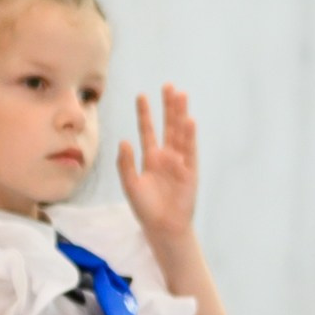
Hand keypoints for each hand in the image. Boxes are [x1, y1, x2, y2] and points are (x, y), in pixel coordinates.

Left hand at [117, 84, 198, 240]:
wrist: (163, 227)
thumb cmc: (146, 209)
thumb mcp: (130, 185)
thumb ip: (125, 164)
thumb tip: (124, 141)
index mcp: (151, 159)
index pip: (148, 131)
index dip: (145, 113)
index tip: (142, 95)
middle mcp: (167, 156)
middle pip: (168, 126)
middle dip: (168, 107)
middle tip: (168, 86)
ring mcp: (180, 162)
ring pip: (180, 133)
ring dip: (180, 115)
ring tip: (181, 95)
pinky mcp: (190, 171)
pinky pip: (190, 150)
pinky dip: (190, 136)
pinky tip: (189, 120)